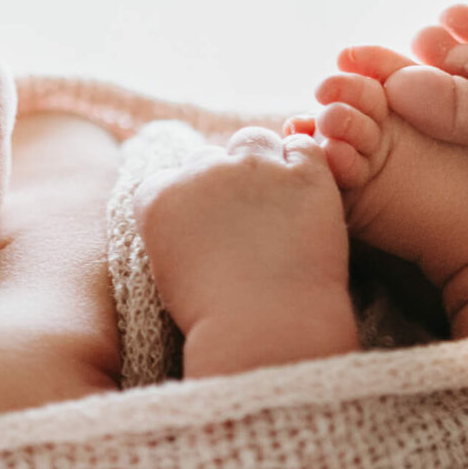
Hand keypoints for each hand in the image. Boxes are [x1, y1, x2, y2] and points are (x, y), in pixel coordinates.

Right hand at [132, 127, 356, 376]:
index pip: (168, 178)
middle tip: (245, 218)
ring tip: (278, 197)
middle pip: (208, 158)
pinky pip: (303, 147)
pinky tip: (307, 189)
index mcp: (160, 198)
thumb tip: (187, 224)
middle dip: (222, 181)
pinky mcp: (304, 173)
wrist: (269, 328)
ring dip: (261, 159)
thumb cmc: (218, 319)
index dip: (188, 199)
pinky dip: (304, 162)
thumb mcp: (170, 276)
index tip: (205, 224)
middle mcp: (202, 172)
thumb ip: (173, 235)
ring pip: (252, 140)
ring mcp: (254, 168)